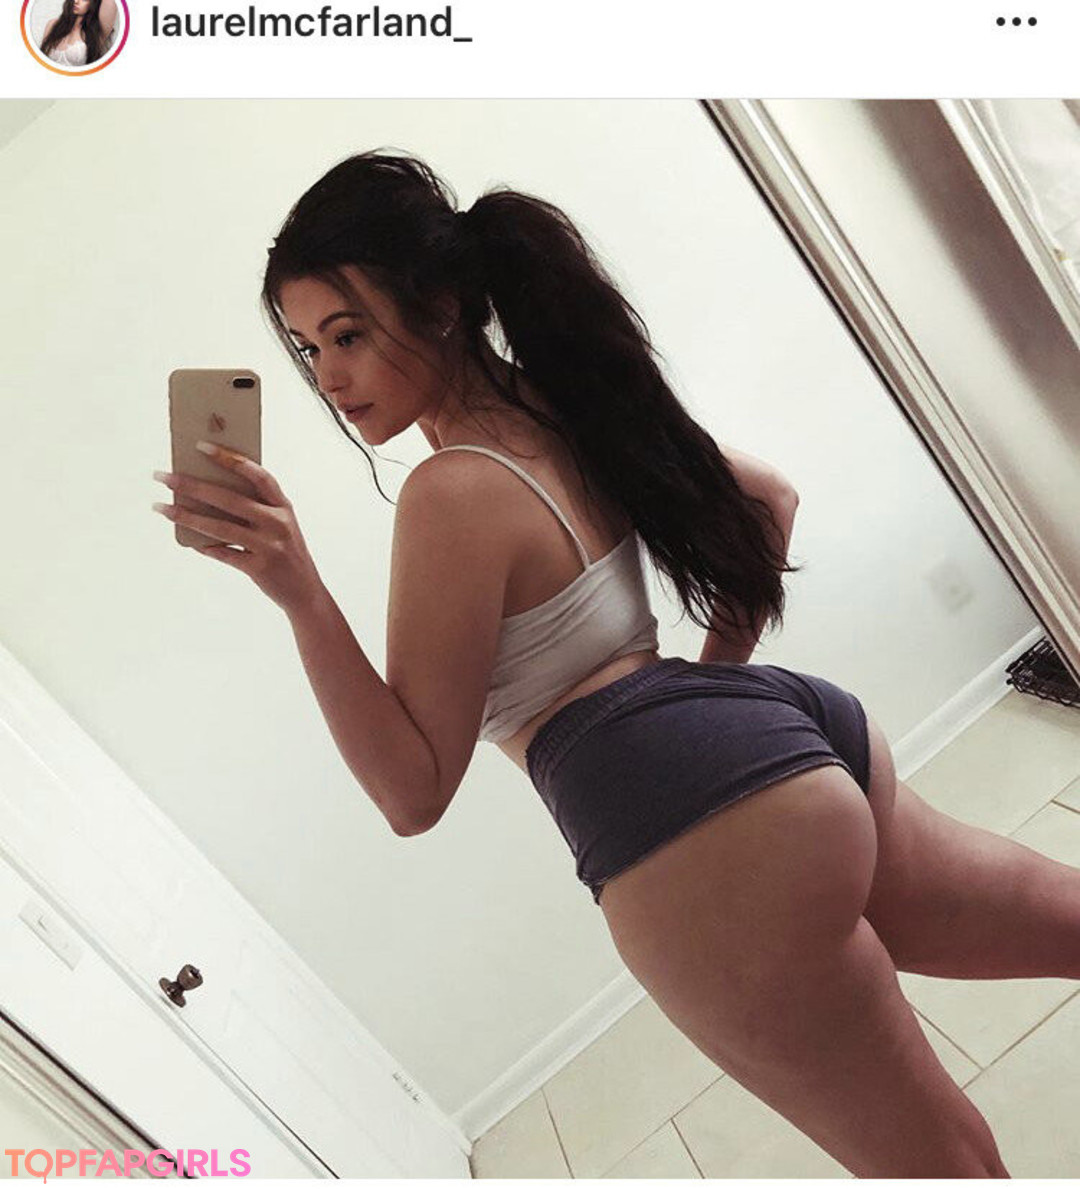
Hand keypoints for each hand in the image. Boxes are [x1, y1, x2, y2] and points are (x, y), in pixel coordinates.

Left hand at [152, 443, 324, 614]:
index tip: (201, 446)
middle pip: (229, 499)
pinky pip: (223, 554)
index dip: (230, 459)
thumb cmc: (286, 552)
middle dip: (192, 485)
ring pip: (219, 527)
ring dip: (186, 516)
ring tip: (162, 507)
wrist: (305, 591)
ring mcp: (269, 546)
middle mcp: (277, 523)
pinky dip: (204, 546)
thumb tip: (207, 494)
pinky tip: (188, 540)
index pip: (257, 475)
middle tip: (164, 476)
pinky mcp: (258, 568)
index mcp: (283, 507)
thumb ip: (255, 509)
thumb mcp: (280, 525)